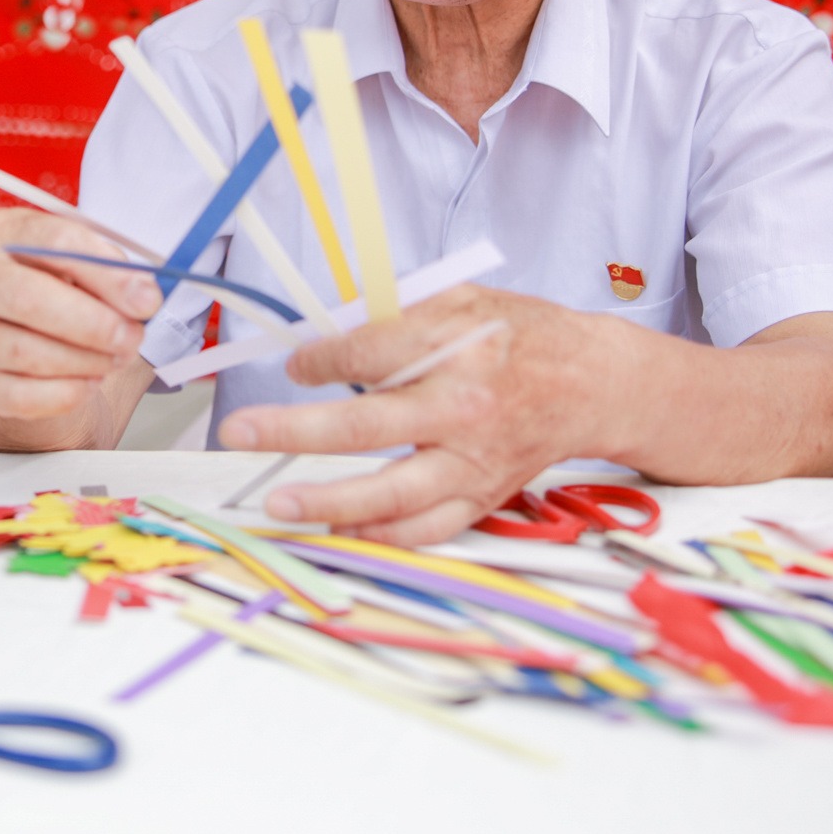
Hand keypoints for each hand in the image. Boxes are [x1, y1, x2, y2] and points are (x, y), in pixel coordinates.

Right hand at [0, 208, 161, 439]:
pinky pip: (14, 396)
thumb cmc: (61, 280)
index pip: (54, 243)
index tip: (146, 301)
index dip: (105, 274)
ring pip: (22, 353)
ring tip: (116, 359)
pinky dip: (61, 394)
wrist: (28, 320)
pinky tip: (88, 383)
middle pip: (27, 299)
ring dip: (83, 362)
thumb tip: (143, 298)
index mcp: (4, 231)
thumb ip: (113, 272)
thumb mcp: (86, 259)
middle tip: (133, 338)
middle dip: (92, 325)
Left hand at [218, 284, 605, 545]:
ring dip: (330, 501)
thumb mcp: (463, 300)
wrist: (593, 383)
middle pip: (369, 425)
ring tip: (279, 504)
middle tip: (239, 432)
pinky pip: (426, 527)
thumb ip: (397, 314)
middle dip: (295, 431)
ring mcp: (475, 460)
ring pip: (395, 493)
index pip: (370, 352)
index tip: (295, 364)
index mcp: (460, 346)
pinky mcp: (484, 496)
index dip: (320, 358)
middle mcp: (465, 408)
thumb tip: (324, 333)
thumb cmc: (521, 336)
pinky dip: (380, 534)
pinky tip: (336, 528)